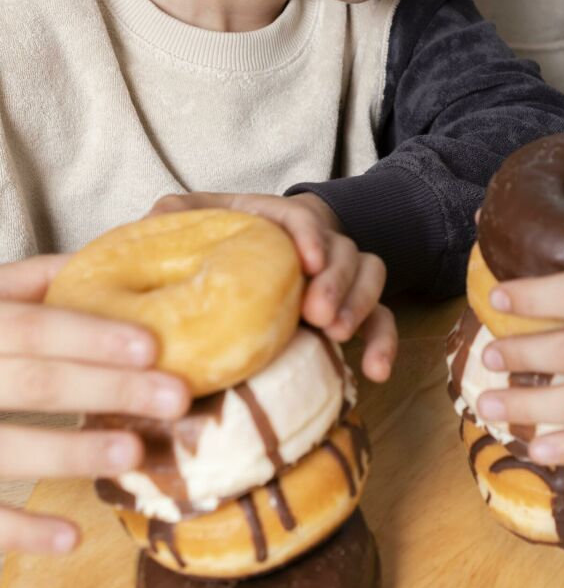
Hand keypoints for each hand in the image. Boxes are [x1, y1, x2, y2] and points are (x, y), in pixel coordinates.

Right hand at [0, 255, 189, 556]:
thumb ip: (23, 285)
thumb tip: (96, 261)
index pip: (29, 325)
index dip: (88, 334)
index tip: (152, 345)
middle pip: (29, 380)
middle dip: (106, 388)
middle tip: (174, 398)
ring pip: (1, 447)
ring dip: (68, 451)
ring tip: (132, 455)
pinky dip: (18, 530)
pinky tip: (70, 539)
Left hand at [149, 191, 396, 382]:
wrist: (251, 262)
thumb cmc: (222, 240)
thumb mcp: (196, 220)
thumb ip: (176, 214)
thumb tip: (154, 218)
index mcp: (277, 221)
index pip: (302, 217)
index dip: (308, 235)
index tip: (307, 261)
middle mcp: (316, 245)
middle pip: (344, 250)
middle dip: (336, 281)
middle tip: (317, 314)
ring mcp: (338, 278)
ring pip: (369, 275)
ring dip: (359, 304)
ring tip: (336, 335)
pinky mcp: (350, 310)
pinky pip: (382, 320)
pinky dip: (384, 344)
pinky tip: (376, 373)